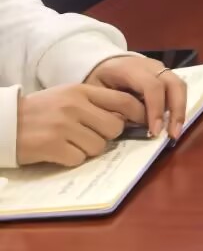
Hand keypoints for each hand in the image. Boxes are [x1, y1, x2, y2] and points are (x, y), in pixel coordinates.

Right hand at [14, 82, 145, 166]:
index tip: (141, 123)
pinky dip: (71, 159)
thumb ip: (94, 102)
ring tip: (70, 143)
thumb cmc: (39, 111)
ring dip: (88, 149)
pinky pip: (78, 159)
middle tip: (91, 136)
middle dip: (107, 136)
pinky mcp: (52, 146)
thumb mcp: (67, 96)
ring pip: (98, 146)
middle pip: (114, 127)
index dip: (138, 114)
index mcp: (81, 91)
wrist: (3, 122)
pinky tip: (59, 152)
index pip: (124, 101)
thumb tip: (127, 117)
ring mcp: (63, 126)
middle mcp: (74, 106)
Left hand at [85, 54, 186, 143]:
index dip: (155, 109)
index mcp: (131, 69)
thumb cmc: (98, 81)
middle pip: (173, 84)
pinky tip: (172, 123)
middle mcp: (151, 66)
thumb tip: (131, 125)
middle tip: (173, 134)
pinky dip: (177, 107)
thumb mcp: (96, 94)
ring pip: (180, 86)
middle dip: (176, 110)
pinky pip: (178, 89)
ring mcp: (161, 69)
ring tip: (175, 131)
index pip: (152, 86)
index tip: (154, 131)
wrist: (104, 64)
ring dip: (180, 110)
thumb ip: (113, 108)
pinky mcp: (166, 75)